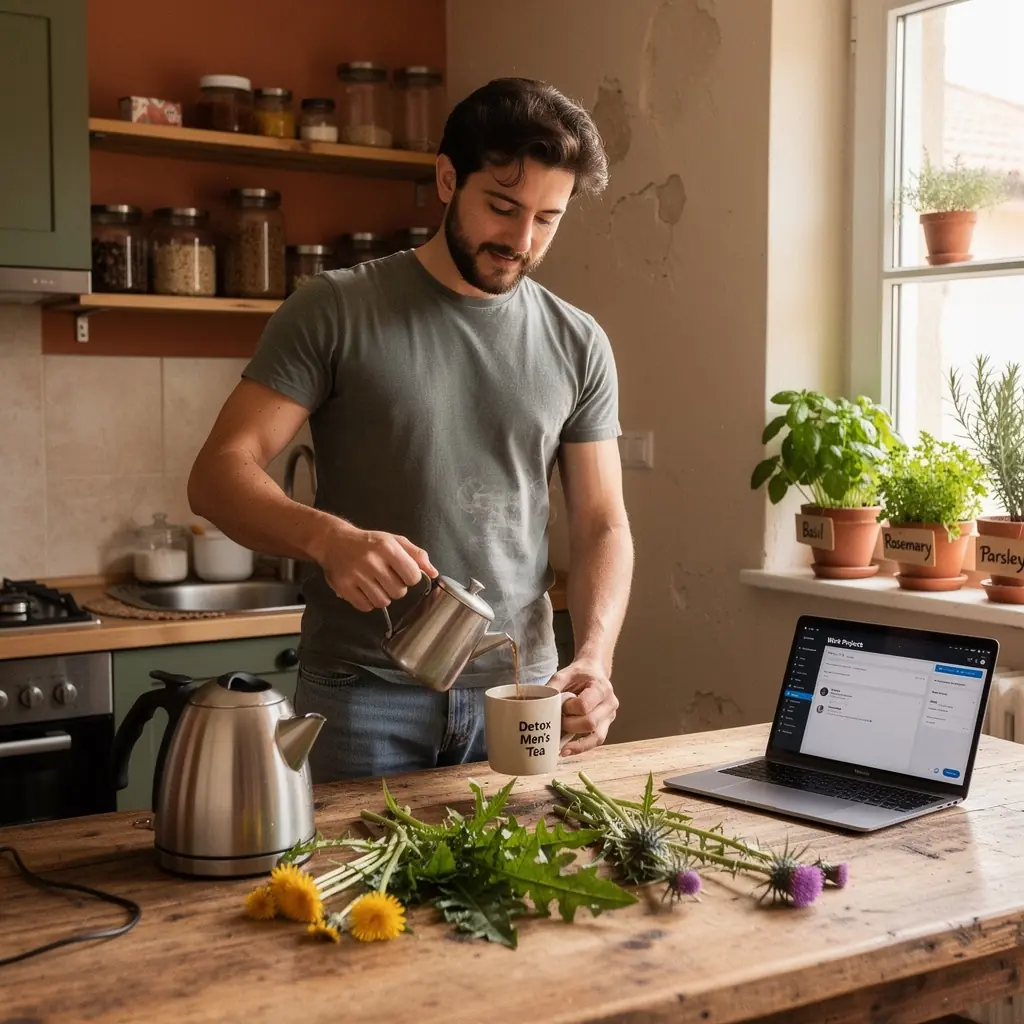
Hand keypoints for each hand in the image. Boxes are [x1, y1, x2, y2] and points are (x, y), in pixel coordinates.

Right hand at [318, 520, 436, 611]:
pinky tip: (364, 589)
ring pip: (383, 602)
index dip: (411, 578)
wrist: (334, 541)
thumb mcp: (394, 541)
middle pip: (399, 592)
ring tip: (375, 584)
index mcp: (387, 547)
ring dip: (382, 596)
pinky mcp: (343, 587)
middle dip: (396, 588)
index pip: (412, 576)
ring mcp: (356, 575)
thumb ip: (416, 555)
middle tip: (386, 578)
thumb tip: (434, 573)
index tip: (403, 573)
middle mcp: (371, 561)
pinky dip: (368, 602)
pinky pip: (366, 607)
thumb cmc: (369, 542)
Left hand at [547, 658, 618, 755]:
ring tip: (560, 748)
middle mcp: (610, 703)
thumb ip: (553, 687)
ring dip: (576, 743)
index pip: (584, 706)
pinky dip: (581, 747)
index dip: (569, 709)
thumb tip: (539, 704)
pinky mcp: (605, 726)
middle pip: (590, 723)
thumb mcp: (564, 674)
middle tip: (558, 721)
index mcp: (601, 688)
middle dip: (570, 725)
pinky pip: (596, 741)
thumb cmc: (579, 674)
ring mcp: (609, 716)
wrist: (593, 672)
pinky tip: (566, 751)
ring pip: (597, 737)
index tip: (561, 706)